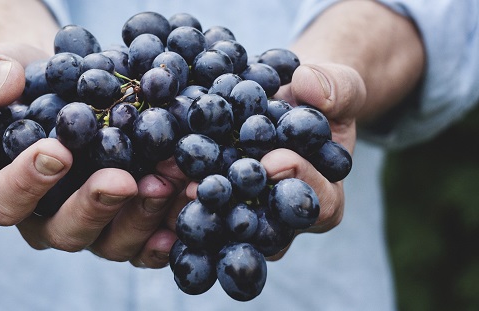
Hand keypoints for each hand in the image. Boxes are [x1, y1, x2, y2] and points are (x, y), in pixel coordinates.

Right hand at [0, 43, 189, 267]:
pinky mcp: (126, 222)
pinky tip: (188, 202)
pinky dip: (169, 225)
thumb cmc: (19, 82)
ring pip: (111, 241)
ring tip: (168, 180)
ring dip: (142, 215)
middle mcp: (44, 218)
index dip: (25, 183)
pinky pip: (147, 240)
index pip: (2, 202)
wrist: (64, 86)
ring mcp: (90, 224)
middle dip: (95, 207)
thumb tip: (2, 87)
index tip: (56, 151)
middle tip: (122, 180)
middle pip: (64, 231)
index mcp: (0, 190)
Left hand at [165, 62, 365, 260]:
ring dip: (196, 206)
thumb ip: (336, 88)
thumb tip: (309, 86)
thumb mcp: (339, 86)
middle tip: (206, 188)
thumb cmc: (318, 99)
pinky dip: (175, 192)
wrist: (286, 100)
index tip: (275, 160)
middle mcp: (282, 218)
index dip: (299, 183)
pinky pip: (198, 206)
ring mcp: (246, 214)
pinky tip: (152, 177)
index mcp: (322, 198)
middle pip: (264, 228)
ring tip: (171, 183)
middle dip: (236, 206)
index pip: (318, 204)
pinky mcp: (216, 203)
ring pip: (224, 224)